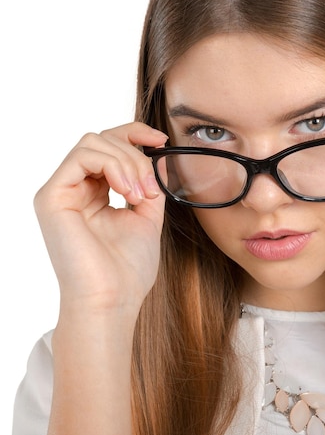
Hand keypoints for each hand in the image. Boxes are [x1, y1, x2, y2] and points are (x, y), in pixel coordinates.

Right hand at [34, 122, 168, 317]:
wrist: (113, 300)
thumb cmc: (128, 269)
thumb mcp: (148, 216)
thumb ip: (149, 184)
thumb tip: (157, 154)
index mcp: (94, 193)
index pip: (109, 146)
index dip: (135, 135)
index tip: (162, 141)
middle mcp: (74, 189)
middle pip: (102, 139)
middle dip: (136, 154)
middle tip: (150, 189)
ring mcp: (60, 192)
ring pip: (92, 142)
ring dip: (127, 162)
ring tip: (139, 195)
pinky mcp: (51, 197)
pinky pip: (82, 157)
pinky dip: (112, 166)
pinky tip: (126, 192)